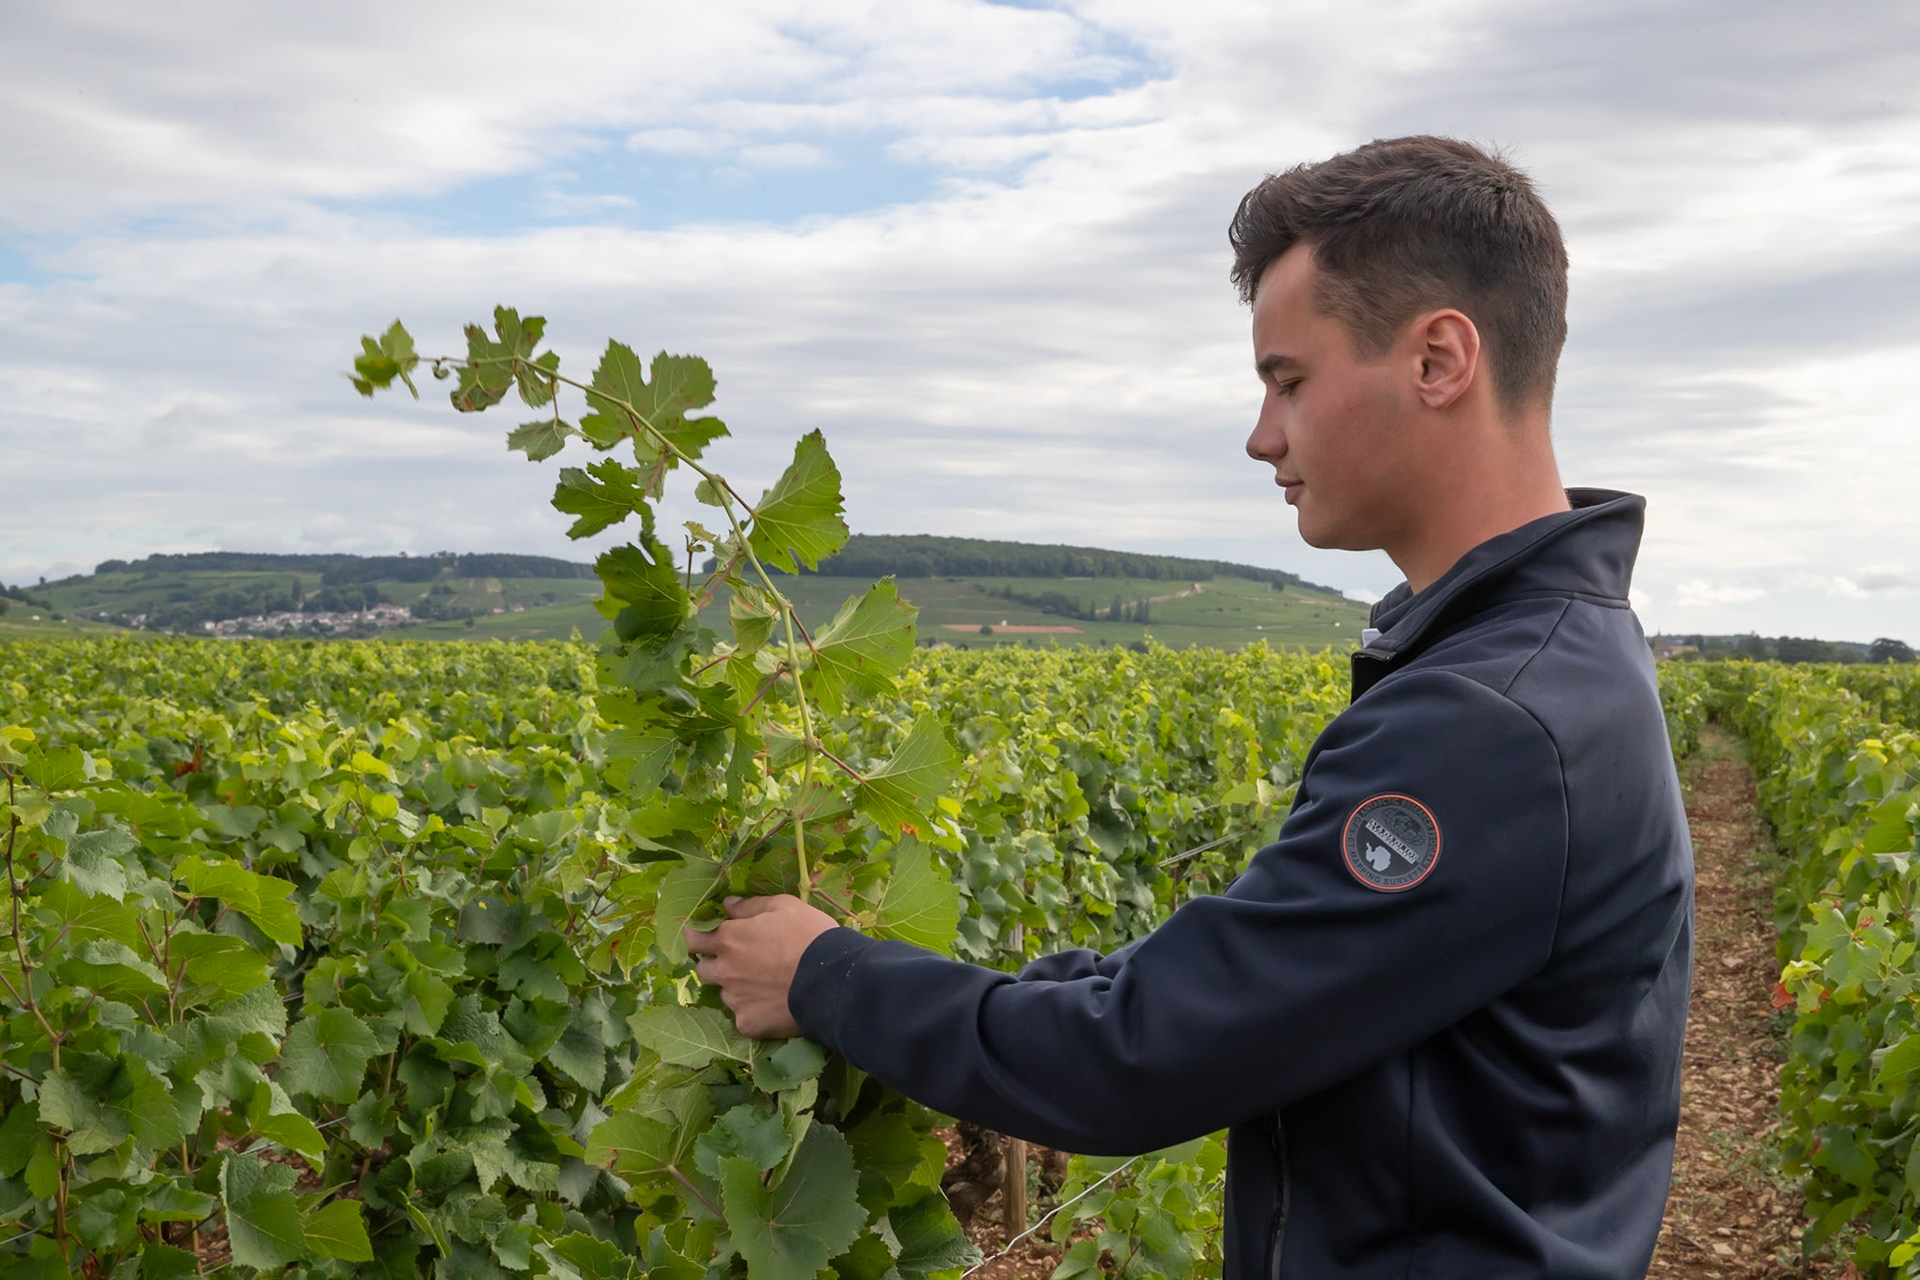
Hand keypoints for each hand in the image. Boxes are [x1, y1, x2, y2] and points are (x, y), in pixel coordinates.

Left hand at [685, 895, 838, 1038]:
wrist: (833, 980)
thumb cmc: (810, 935)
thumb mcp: (785, 906)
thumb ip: (750, 905)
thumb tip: (728, 904)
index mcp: (729, 939)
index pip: (691, 938)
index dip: (697, 937)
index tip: (708, 937)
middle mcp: (725, 970)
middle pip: (703, 968)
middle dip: (716, 964)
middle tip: (742, 962)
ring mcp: (735, 1000)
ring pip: (725, 994)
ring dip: (737, 988)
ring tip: (766, 985)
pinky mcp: (748, 1024)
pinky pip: (743, 1018)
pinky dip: (755, 1012)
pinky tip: (775, 1005)